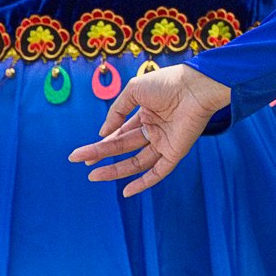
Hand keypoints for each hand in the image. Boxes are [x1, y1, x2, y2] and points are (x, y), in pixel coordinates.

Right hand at [68, 63, 232, 197]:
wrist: (195, 86)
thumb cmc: (167, 83)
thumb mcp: (134, 91)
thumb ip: (117, 111)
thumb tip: (102, 134)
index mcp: (146, 115)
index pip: (120, 133)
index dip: (102, 143)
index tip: (82, 153)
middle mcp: (154, 130)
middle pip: (123, 147)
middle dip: (101, 155)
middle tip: (80, 162)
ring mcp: (164, 142)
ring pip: (136, 162)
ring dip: (115, 170)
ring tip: (93, 175)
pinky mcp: (176, 152)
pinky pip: (159, 172)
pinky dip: (144, 183)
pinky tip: (127, 192)